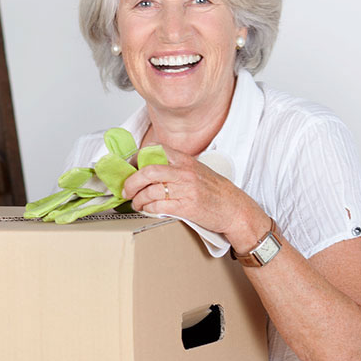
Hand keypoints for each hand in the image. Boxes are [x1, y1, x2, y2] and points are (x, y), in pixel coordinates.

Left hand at [121, 149, 264, 249]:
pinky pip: (159, 207)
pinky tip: (148, 210)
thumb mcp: (195, 170)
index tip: (128, 168)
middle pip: (148, 171)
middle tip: (125, 190)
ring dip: (138, 200)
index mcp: (185, 160)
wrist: (234, 208)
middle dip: (131, 182)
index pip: (154, 150)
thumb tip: (145, 168)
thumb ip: (174, 167)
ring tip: (136, 203)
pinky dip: (148, 209)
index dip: (136, 158)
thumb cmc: (214, 190)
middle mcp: (184, 172)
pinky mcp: (186, 207)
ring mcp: (185, 190)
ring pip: (150, 191)